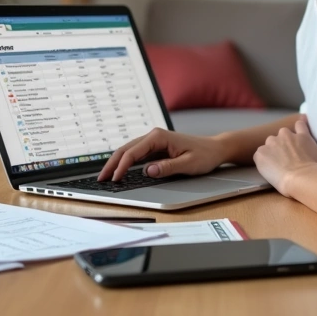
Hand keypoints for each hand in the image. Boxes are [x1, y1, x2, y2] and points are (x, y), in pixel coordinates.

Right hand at [97, 128, 226, 180]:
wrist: (215, 149)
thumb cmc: (204, 155)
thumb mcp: (188, 164)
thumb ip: (167, 168)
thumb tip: (147, 171)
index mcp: (159, 137)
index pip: (133, 152)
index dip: (122, 166)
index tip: (115, 179)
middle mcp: (153, 136)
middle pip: (126, 149)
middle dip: (112, 164)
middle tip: (101, 179)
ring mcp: (153, 142)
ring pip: (128, 151)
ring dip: (116, 163)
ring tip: (105, 177)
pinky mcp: (155, 148)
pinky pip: (136, 155)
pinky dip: (125, 163)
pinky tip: (119, 171)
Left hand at [252, 117, 316, 196]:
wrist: (300, 179)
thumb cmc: (316, 170)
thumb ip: (316, 147)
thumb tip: (316, 149)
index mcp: (301, 135)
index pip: (299, 124)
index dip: (298, 129)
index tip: (297, 136)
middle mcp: (285, 135)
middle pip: (282, 135)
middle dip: (284, 144)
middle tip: (287, 158)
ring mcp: (271, 142)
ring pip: (269, 144)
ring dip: (272, 151)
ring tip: (276, 165)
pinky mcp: (261, 152)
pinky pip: (260, 155)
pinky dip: (263, 160)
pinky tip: (269, 169)